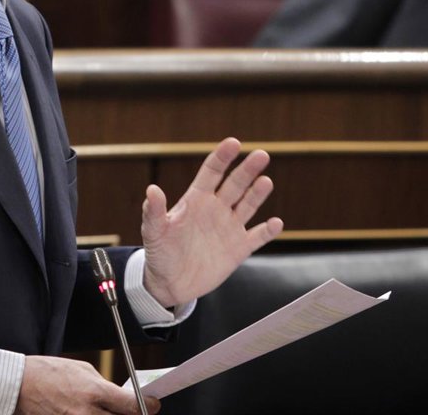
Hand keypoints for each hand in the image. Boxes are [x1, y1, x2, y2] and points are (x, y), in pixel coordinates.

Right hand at [17, 356, 158, 414]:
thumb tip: (120, 398)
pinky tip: (93, 413)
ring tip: (110, 411)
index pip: (132, 406)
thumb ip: (103, 386)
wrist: (18, 385)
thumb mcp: (81, 370)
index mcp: (94, 392)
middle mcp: (88, 413)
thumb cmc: (47, 373)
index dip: (148, 407)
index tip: (154, 405)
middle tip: (131, 410)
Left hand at [141, 139, 282, 307]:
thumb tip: (152, 189)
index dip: (222, 157)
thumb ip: (154, 212)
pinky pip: (257, 237)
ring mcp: (229, 228)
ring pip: (248, 205)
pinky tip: (275, 223)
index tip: (233, 143)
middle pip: (235, 184)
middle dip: (247, 170)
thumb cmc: (160, 252)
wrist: (170, 283)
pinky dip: (267, 231)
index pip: (212, 172)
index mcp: (196, 199)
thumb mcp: (154, 232)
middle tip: (261, 155)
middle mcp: (216, 209)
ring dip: (257, 194)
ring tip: (266, 182)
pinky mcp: (239, 249)